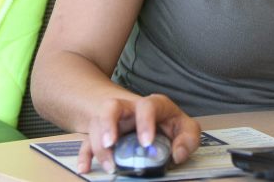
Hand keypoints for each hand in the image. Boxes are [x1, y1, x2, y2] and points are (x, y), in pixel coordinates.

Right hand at [77, 93, 200, 173]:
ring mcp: (112, 121)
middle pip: (111, 107)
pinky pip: (87, 142)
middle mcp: (128, 109)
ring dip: (98, 146)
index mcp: (151, 106)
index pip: (147, 106)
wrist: (148, 117)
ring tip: (109, 166)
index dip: (145, 123)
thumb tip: (177, 154)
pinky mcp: (102, 135)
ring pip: (96, 125)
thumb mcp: (185, 128)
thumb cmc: (167, 124)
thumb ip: (188, 138)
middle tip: (110, 144)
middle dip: (107, 124)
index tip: (146, 143)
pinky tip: (85, 167)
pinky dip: (85, 155)